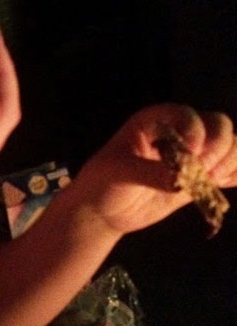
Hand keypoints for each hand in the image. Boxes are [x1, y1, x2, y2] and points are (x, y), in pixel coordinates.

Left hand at [74, 103, 236, 234]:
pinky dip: (234, 176)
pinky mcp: (197, 179)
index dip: (196, 133)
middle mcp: (178, 133)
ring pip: (228, 147)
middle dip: (217, 148)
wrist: (103, 209)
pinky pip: (227, 172)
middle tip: (199, 171)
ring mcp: (191, 156)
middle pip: (218, 127)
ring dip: (228, 162)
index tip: (189, 154)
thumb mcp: (119, 173)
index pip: (189, 115)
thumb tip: (181, 181)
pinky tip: (227, 183)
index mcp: (155, 121)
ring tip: (209, 180)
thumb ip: (150, 173)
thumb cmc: (102, 183)